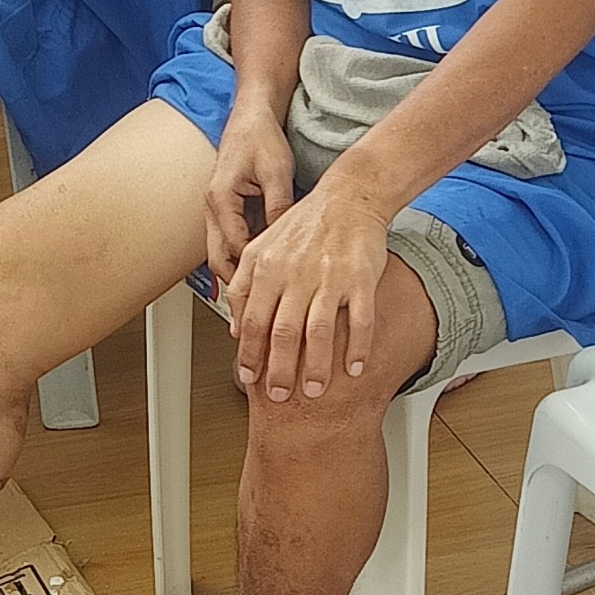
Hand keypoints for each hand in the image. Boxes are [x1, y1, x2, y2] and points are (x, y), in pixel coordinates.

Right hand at [205, 109, 295, 289]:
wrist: (251, 117)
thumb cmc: (260, 138)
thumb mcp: (277, 172)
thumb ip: (278, 207)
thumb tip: (284, 242)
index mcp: (220, 199)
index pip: (233, 248)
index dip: (249, 275)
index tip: (265, 297)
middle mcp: (213, 207)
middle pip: (218, 259)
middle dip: (233, 288)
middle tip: (250, 315)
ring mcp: (217, 209)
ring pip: (219, 253)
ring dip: (233, 277)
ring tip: (248, 305)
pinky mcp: (226, 208)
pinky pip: (228, 241)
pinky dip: (238, 261)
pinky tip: (250, 278)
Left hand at [223, 183, 391, 403]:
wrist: (347, 197)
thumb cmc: (304, 225)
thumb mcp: (261, 248)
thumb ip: (244, 285)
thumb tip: (233, 325)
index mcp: (267, 268)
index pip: (252, 320)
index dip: (248, 353)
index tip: (248, 379)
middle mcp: (296, 274)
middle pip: (283, 332)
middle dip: (279, 370)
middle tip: (280, 397)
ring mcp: (330, 277)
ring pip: (319, 331)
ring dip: (317, 366)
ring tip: (315, 391)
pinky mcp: (361, 277)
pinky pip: (360, 319)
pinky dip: (357, 347)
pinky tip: (355, 368)